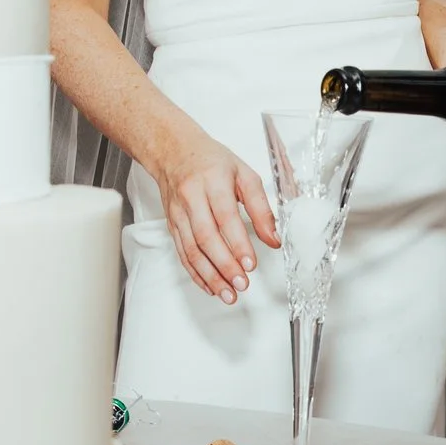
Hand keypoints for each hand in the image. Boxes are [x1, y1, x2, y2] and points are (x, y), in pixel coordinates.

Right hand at [150, 128, 278, 302]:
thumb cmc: (211, 160)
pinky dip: (196, 273)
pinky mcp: (171, 224)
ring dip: (210, 275)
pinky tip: (210, 286)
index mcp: (213, 181)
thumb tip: (274, 238)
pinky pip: (182, 253)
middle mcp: (192, 198)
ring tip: (228, 294)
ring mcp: (178, 213)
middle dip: (225, 265)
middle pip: (206, 237)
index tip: (250, 263)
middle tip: (241, 284)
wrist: (173, 150)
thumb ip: (261, 207)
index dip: (238, 243)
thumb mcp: (244, 174)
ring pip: (192, 250)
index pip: (226, 217)